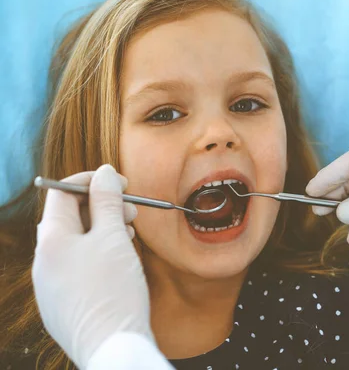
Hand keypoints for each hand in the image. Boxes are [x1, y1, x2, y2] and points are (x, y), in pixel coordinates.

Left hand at [32, 164, 153, 368]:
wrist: (113, 348)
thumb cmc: (113, 291)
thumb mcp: (114, 238)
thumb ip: (107, 202)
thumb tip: (105, 173)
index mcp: (50, 241)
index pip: (62, 193)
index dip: (91, 180)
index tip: (119, 181)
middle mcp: (43, 261)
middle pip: (69, 218)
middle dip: (101, 207)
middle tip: (132, 210)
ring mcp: (51, 285)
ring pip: (75, 243)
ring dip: (103, 230)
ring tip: (130, 234)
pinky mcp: (64, 302)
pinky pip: (78, 265)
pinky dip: (99, 253)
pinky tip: (119, 259)